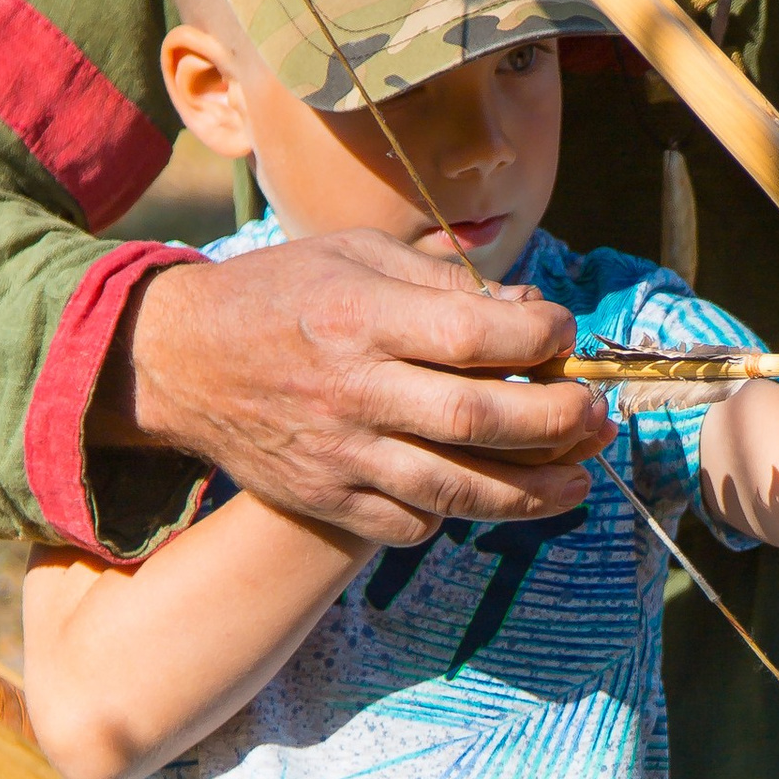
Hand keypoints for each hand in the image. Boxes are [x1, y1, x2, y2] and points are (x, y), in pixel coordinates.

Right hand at [94, 236, 611, 546]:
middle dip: (557, 423)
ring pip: (456, 490)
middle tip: (597, 418)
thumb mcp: (355, 254)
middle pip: (478, 421)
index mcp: (362, 315)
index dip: (540, 341)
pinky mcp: (325, 499)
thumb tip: (531, 313)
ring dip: (532, 492)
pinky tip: (482, 493)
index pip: (474, 336)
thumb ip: (444, 281)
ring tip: (576, 480)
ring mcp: (338, 453)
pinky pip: (409, 524)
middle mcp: (352, 389)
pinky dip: (456, 515)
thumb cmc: (282, 295)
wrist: (181, 361)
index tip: (564, 337)